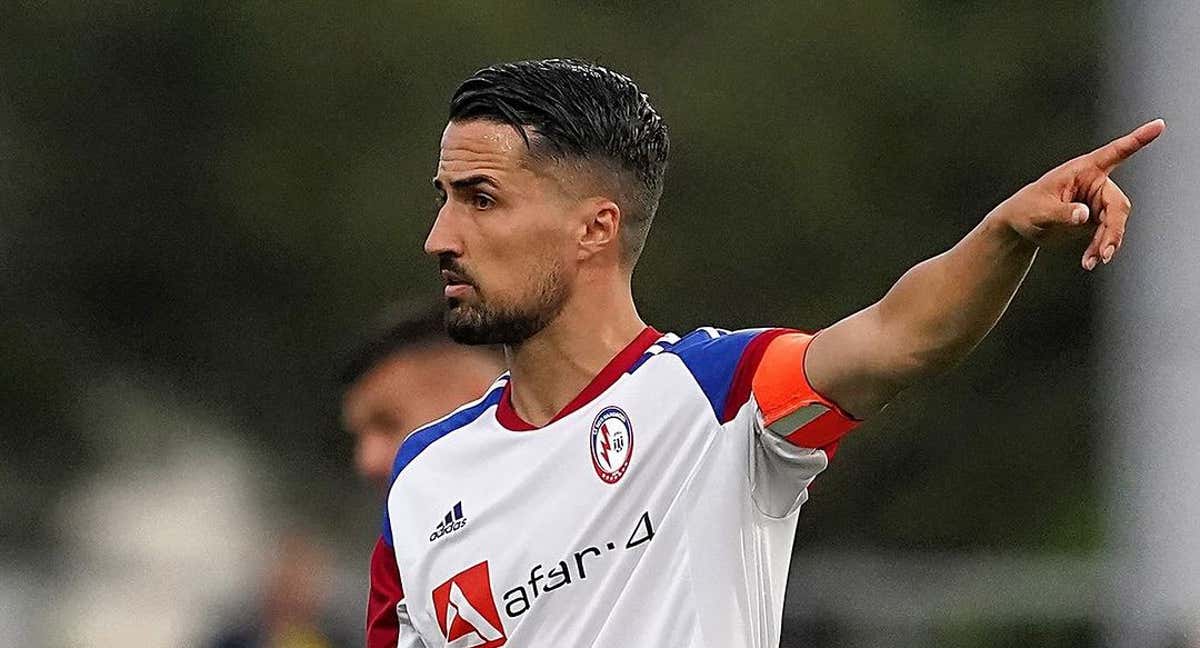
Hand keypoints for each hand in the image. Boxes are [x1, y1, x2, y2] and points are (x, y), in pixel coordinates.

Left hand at [989, 119, 1164, 269]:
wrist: (1019, 228)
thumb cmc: (1025, 210)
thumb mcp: (1039, 211)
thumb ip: (1062, 212)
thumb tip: (1084, 214)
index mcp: (1082, 170)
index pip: (1114, 153)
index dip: (1138, 139)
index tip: (1159, 124)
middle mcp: (1094, 184)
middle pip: (1118, 204)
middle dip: (1113, 230)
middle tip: (1105, 253)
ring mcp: (1097, 202)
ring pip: (1116, 222)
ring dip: (1106, 243)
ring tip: (1092, 261)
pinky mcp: (1096, 219)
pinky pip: (1107, 234)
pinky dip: (1100, 248)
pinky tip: (1089, 261)